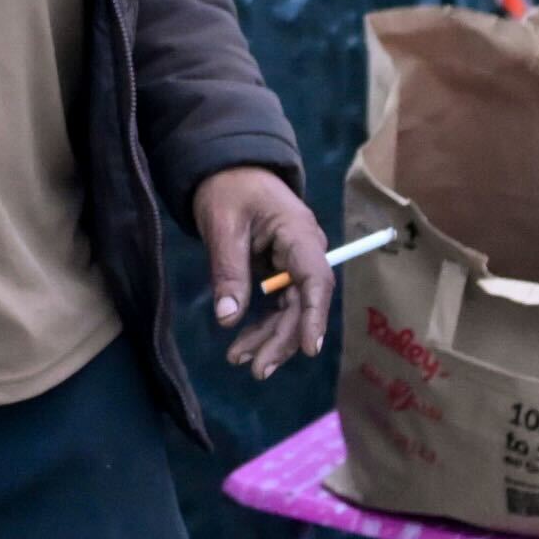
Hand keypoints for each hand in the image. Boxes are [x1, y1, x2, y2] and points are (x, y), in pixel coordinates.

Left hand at [195, 166, 331, 381]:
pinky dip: (263, 326)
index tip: (309, 348)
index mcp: (298, 233)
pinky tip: (243, 346)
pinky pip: (279, 305)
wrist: (226, 169)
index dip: (315, 315)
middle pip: (303, 303)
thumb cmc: (228, 189)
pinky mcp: (281, 272)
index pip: (316, 279)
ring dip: (269, 338)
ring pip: (291, 310)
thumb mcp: (222, 226)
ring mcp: (294, 263)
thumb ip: (228, 271)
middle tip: (256, 369)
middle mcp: (304, 252)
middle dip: (282, 339)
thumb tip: (228, 319)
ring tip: (239, 360)